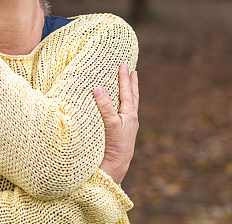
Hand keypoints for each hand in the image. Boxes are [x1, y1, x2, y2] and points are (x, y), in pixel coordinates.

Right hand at [94, 63, 139, 183]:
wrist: (116, 167)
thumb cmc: (114, 146)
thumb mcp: (110, 124)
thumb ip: (105, 106)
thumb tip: (98, 88)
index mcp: (130, 114)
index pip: (126, 91)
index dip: (124, 78)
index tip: (124, 65)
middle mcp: (131, 119)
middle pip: (133, 96)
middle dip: (132, 83)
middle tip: (133, 71)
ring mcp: (128, 126)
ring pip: (131, 105)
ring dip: (129, 93)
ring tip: (130, 85)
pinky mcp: (123, 133)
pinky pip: (125, 114)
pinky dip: (124, 105)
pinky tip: (121, 107)